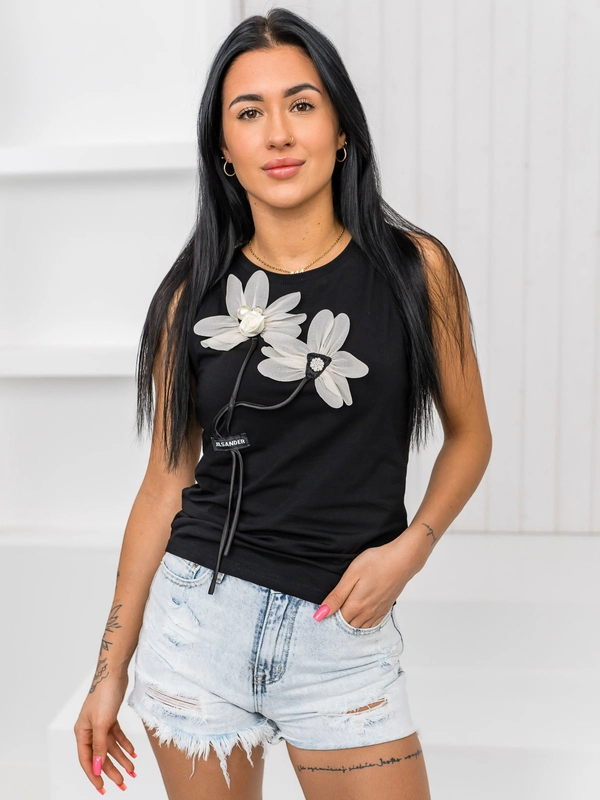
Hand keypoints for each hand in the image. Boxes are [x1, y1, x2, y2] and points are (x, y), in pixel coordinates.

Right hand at [74, 669, 136, 793]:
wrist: (114, 672)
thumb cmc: (104, 694)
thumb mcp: (102, 723)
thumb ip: (100, 746)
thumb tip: (98, 767)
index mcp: (82, 732)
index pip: (87, 759)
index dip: (95, 774)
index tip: (103, 788)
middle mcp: (89, 729)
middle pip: (100, 755)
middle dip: (111, 770)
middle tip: (123, 783)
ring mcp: (100, 723)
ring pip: (111, 747)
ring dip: (121, 758)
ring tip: (132, 770)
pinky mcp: (110, 717)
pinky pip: (117, 736)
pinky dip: (125, 744)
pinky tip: (133, 752)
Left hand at [314, 536, 417, 627]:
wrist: (402, 560)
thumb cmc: (376, 563)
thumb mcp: (351, 575)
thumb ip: (336, 597)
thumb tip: (320, 614)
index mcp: (355, 606)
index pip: (336, 621)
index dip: (327, 618)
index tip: (321, 614)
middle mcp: (366, 614)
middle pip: (347, 626)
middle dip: (337, 623)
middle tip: (330, 614)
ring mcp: (377, 613)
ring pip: (359, 628)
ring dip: (349, 625)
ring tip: (343, 615)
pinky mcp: (385, 609)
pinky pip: (371, 625)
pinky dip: (362, 625)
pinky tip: (359, 618)